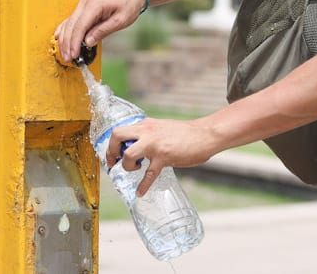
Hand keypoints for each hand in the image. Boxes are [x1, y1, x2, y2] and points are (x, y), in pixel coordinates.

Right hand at [54, 0, 144, 63]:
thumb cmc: (128, 5)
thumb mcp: (120, 21)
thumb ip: (103, 31)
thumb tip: (88, 42)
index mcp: (94, 5)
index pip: (80, 26)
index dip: (75, 42)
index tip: (73, 55)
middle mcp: (85, 3)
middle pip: (71, 26)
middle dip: (67, 44)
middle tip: (68, 59)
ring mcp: (82, 4)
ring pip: (68, 23)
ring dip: (65, 39)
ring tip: (65, 54)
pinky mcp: (83, 7)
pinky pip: (71, 20)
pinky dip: (65, 30)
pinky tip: (60, 39)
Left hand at [105, 118, 219, 195]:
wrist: (205, 134)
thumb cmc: (187, 133)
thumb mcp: (163, 127)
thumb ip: (150, 134)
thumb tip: (139, 145)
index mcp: (146, 124)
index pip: (121, 129)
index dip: (112, 143)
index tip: (113, 154)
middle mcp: (147, 131)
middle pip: (117, 136)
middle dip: (111, 151)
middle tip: (114, 162)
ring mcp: (155, 144)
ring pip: (128, 154)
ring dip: (127, 166)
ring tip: (135, 169)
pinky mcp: (164, 157)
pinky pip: (149, 174)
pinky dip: (143, 185)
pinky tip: (140, 192)